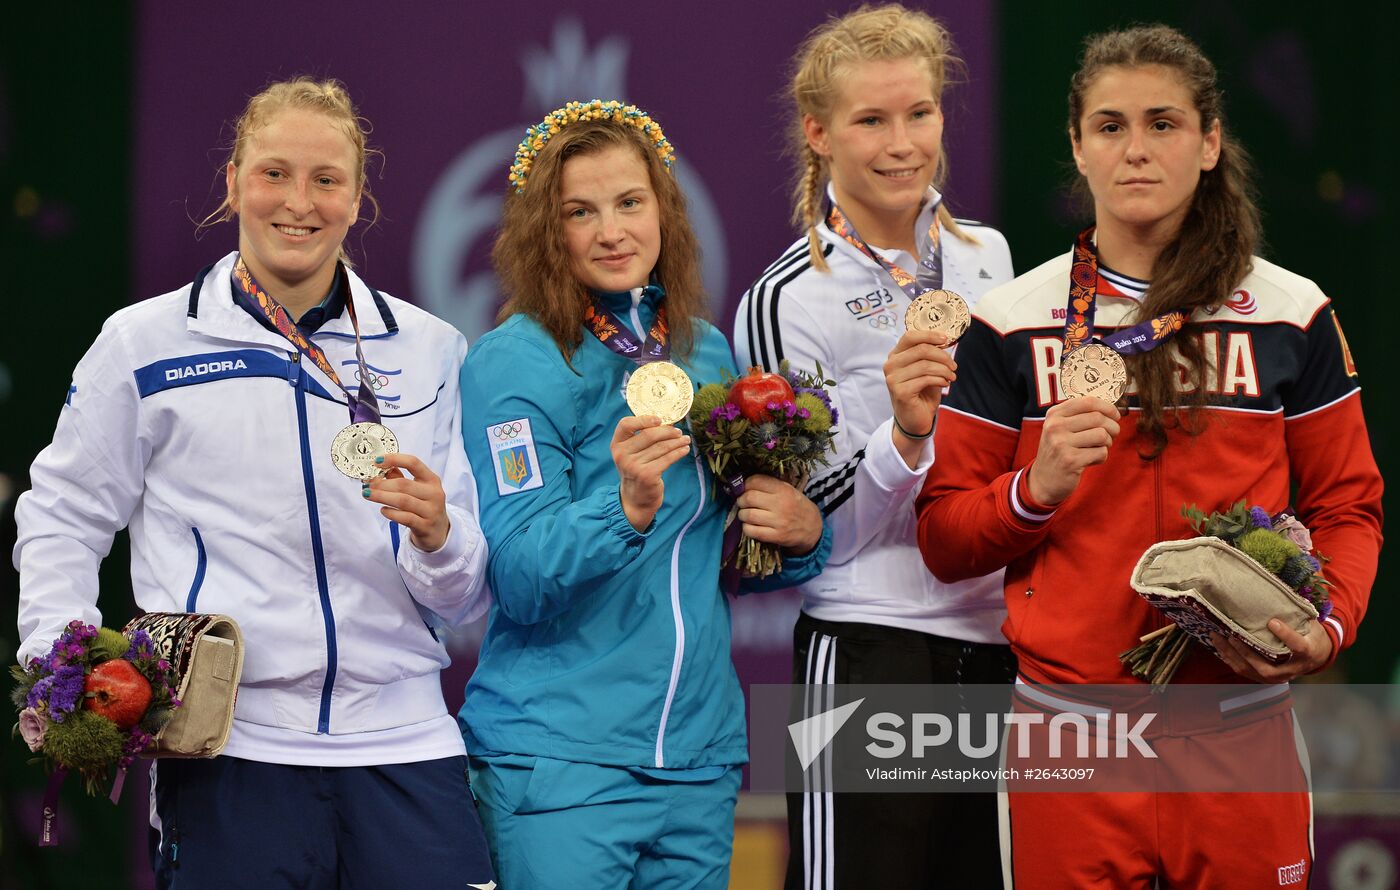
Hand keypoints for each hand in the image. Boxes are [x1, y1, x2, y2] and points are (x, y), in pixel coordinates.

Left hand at [365, 453, 449, 552]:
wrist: (438, 531)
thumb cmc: (424, 506)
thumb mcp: (417, 489)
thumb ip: (400, 478)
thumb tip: (380, 468)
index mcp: (432, 479)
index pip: (413, 463)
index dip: (394, 459)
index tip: (377, 461)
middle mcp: (434, 493)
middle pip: (403, 484)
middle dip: (382, 484)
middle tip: (368, 484)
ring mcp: (431, 511)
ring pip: (402, 501)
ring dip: (381, 496)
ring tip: (368, 494)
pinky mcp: (425, 526)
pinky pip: (404, 518)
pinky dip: (391, 513)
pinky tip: (383, 510)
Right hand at [611, 415, 691, 531]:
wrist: (635, 498)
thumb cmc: (636, 470)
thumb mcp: (630, 454)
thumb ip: (639, 438)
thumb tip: (666, 422)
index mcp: (616, 445)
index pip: (625, 424)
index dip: (643, 419)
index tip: (659, 419)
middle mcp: (622, 455)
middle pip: (649, 434)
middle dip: (668, 431)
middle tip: (678, 431)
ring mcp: (634, 466)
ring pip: (661, 446)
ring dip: (677, 441)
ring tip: (685, 439)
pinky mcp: (647, 475)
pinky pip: (667, 458)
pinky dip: (679, 452)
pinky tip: (684, 449)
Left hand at [737, 475, 821, 553]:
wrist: (813, 528)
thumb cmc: (796, 506)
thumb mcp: (789, 490)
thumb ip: (770, 485)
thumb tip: (744, 484)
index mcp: (783, 489)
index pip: (755, 481)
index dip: (746, 484)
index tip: (746, 489)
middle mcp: (781, 504)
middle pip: (749, 498)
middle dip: (741, 500)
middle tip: (742, 503)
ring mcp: (779, 521)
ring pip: (748, 515)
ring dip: (742, 515)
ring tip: (746, 515)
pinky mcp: (777, 536)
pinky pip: (752, 531)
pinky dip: (746, 528)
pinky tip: (750, 526)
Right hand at [883, 329, 955, 466]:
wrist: (915, 419)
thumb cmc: (921, 393)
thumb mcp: (926, 369)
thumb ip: (930, 355)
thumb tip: (944, 340)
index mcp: (895, 355)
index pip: (910, 336)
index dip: (930, 335)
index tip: (946, 339)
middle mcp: (890, 365)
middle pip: (921, 349)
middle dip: (943, 356)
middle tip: (954, 366)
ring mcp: (893, 379)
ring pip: (926, 365)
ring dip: (944, 370)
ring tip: (951, 377)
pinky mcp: (900, 391)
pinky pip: (926, 379)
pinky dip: (940, 380)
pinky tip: (945, 384)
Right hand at [1026, 397, 1120, 505]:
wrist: (1043, 480)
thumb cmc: (1059, 451)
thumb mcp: (1060, 428)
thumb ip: (1079, 415)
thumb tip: (1110, 409)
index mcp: (1054, 415)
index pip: (1087, 402)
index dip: (1107, 407)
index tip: (1114, 415)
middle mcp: (1055, 427)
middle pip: (1098, 418)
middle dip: (1112, 427)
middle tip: (1112, 435)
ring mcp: (1061, 444)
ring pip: (1102, 435)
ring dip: (1107, 443)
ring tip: (1099, 448)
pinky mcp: (1071, 461)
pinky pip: (1101, 452)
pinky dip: (1102, 457)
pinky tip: (1092, 460)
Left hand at [1210, 619, 1333, 682]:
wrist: (1316, 657)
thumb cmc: (1311, 636)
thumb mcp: (1310, 624)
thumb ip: (1297, 614)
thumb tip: (1279, 595)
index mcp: (1307, 653)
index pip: (1298, 647)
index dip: (1285, 635)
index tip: (1272, 622)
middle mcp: (1292, 670)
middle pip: (1266, 667)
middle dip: (1246, 652)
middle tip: (1232, 635)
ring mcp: (1278, 677)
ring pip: (1252, 671)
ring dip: (1232, 655)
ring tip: (1217, 638)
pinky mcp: (1267, 679)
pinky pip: (1246, 672)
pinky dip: (1231, 659)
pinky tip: (1220, 647)